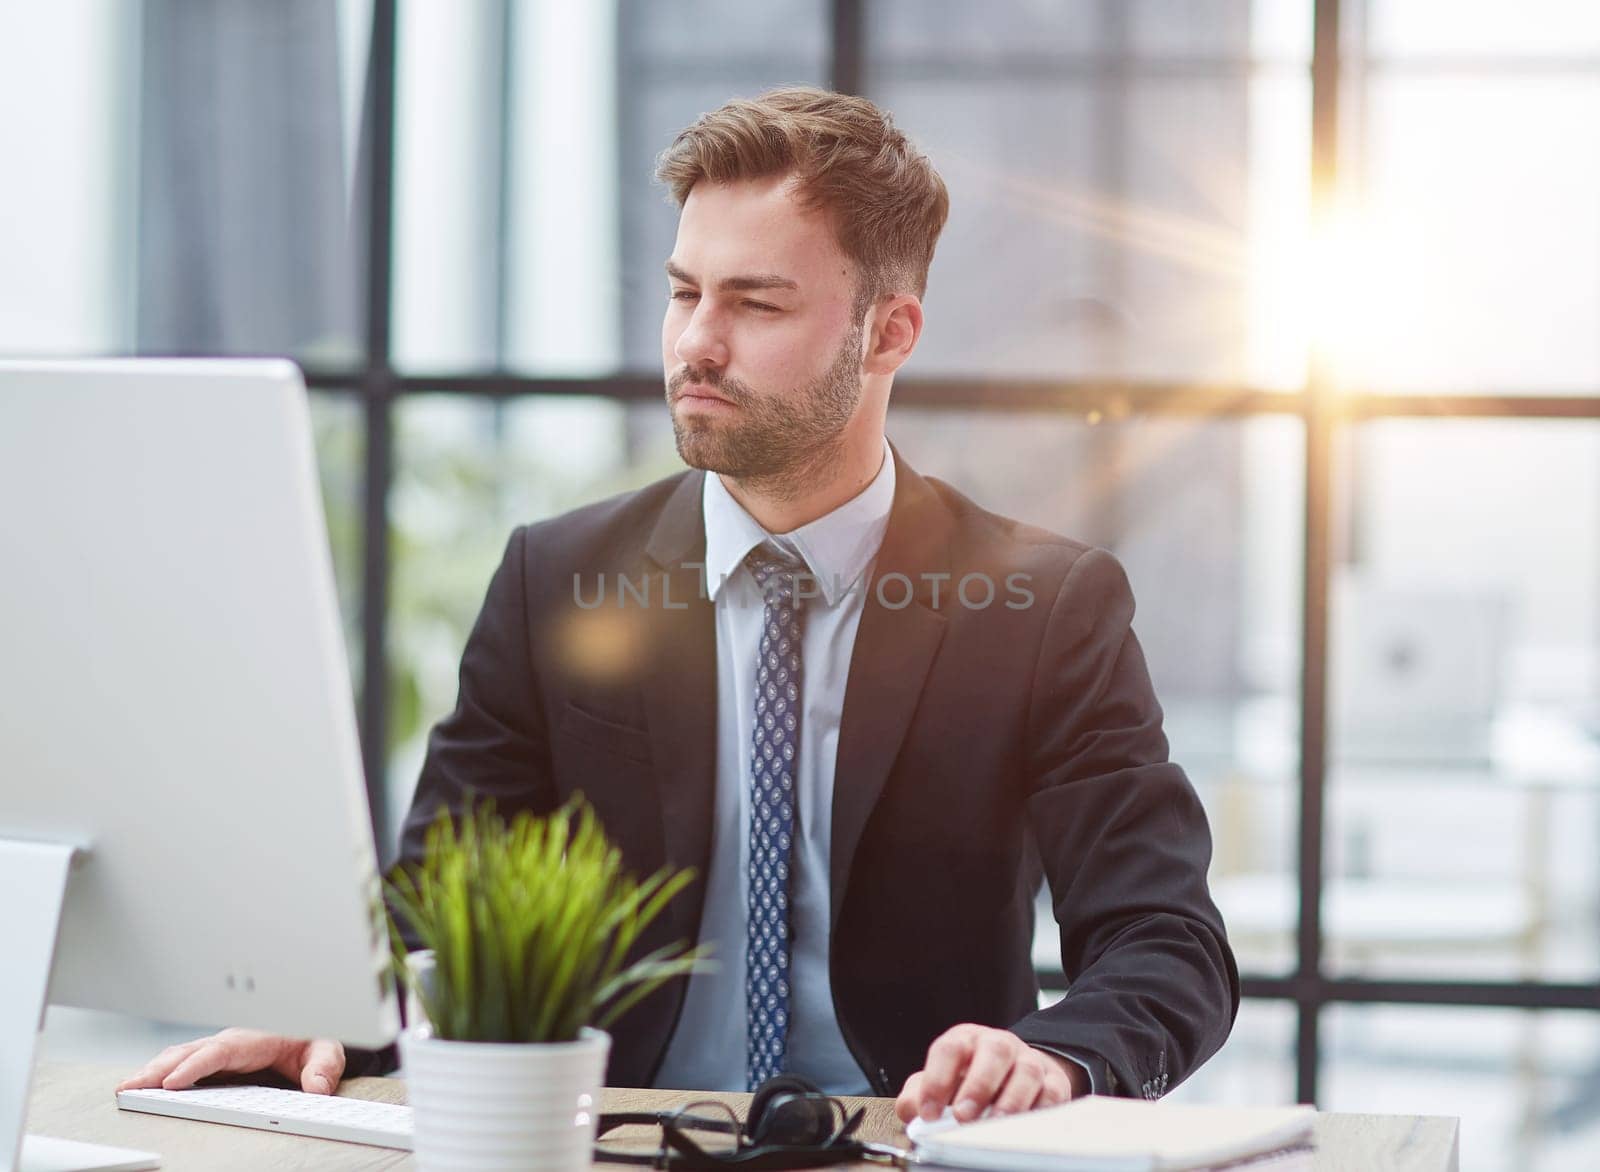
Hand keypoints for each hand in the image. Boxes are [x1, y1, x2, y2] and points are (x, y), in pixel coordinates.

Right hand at [116, 1028, 345, 1094]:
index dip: (195, 1065)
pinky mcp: (213, 1062)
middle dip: (158, 1069)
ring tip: (127, 1089)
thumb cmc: (313, 1039)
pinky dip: (158, 1073)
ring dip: (152, 1071)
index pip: (220, 1050)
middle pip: (188, 1052)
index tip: (173, 1080)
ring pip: (179, 1057)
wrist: (311, 1029)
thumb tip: (316, 1088)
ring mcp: (219, 1051)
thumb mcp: (327, 1049)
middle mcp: (230, 1042)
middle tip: (131, 1087)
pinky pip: (182, 1064)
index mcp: (254, 1038)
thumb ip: (324, 1067)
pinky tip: (142, 1087)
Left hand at [895, 1024, 1085, 1124]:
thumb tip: (911, 1111)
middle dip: (978, 1085)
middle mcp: (998, 1044)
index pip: (950, 1049)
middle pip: (994, 1051)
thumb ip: (918, 1095)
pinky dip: (1040, 1109)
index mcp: (966, 1040)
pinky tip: (1024, 1126)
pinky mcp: (1053, 1081)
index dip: (937, 1079)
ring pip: (1027, 1070)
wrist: (1011, 1074)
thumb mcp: (939, 1083)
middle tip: (963, 1116)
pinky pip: (1052, 1092)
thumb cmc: (969, 1080)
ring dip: (1011, 1099)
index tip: (928, 1112)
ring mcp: (1028, 1060)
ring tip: (995, 1123)